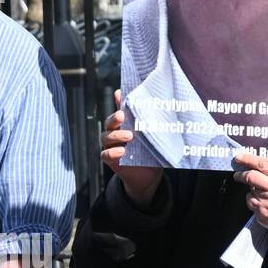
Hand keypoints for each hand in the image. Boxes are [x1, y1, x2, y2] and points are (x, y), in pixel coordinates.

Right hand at [100, 89, 162, 206]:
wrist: (149, 174)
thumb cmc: (151, 151)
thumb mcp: (153, 135)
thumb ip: (153, 123)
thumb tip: (161, 105)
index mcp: (126, 124)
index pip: (121, 110)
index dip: (118, 101)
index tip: (120, 93)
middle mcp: (116, 133)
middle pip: (110, 122)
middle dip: (114, 118)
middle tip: (122, 115)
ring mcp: (112, 146)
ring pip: (105, 137)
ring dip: (116, 135)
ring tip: (129, 136)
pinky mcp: (111, 159)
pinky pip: (105, 154)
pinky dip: (112, 152)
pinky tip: (121, 152)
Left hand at [233, 152, 267, 242]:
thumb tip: (260, 163)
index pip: (264, 165)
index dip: (249, 159)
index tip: (240, 157)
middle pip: (251, 176)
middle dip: (241, 174)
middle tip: (238, 174)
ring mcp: (266, 202)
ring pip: (250, 189)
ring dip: (252, 188)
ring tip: (262, 192)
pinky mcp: (260, 212)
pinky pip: (250, 201)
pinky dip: (253, 199)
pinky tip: (262, 202)